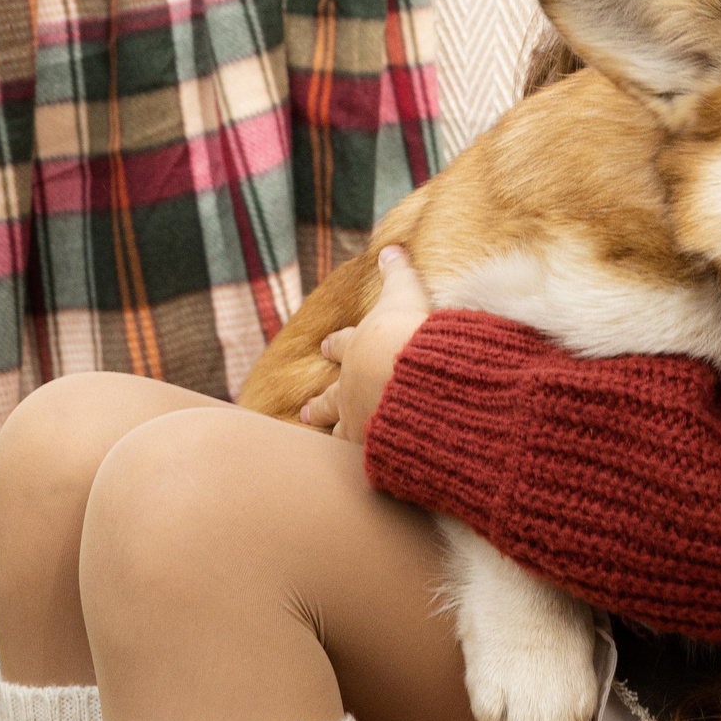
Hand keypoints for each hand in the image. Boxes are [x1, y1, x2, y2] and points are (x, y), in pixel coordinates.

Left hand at [299, 247, 430, 445]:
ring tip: (329, 445)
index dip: (335, 346)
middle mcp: (351, 389)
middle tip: (306, 411)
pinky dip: (366, 463)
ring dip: (335, 436)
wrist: (413, 378)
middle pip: (330, 398)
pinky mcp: (377, 451)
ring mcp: (361, 422)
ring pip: (341, 433)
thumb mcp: (404, 294)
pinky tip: (366, 472)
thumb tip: (390, 247)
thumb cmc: (407, 333)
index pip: (342, 346)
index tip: (324, 346)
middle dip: (319, 403)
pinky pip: (368, 459)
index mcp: (357, 351)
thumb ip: (398, 272)